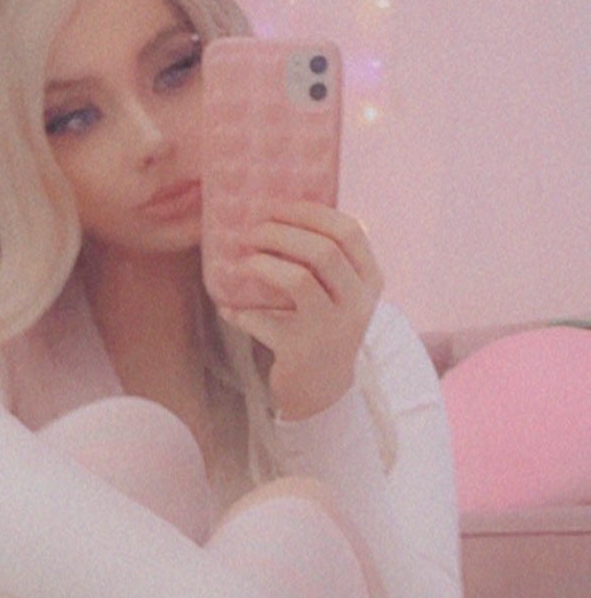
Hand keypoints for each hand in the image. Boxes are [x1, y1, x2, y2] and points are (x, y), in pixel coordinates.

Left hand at [216, 200, 383, 418]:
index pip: (350, 231)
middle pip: (324, 250)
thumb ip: (326, 258)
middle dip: (281, 232)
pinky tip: (229, 308)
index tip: (277, 206)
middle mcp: (357, 303)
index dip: (311, 212)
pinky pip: (266, 320)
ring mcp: (332, 328)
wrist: (322, 390)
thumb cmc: (323, 327)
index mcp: (370, 281)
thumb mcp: (339, 292)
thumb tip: (276, 214)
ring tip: (244, 260)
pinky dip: (242, 312)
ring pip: (300, 279)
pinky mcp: (302, 350)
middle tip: (252, 231)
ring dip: (264, 263)